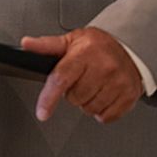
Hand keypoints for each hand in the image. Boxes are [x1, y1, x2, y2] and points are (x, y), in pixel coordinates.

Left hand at [21, 27, 142, 124]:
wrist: (129, 47)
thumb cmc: (97, 46)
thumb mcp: (71, 40)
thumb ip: (47, 46)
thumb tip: (27, 44)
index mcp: (86, 52)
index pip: (62, 78)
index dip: (49, 98)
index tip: (42, 113)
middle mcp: (104, 66)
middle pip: (75, 98)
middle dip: (73, 92)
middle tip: (81, 79)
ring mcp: (119, 82)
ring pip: (89, 109)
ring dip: (87, 102)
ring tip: (94, 85)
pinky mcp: (129, 95)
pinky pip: (106, 116)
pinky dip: (102, 110)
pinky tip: (105, 94)